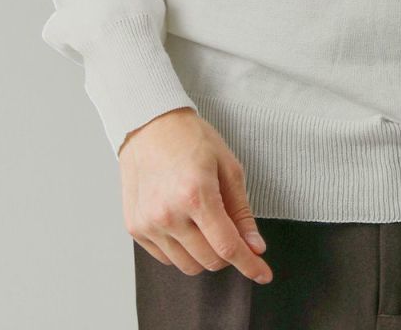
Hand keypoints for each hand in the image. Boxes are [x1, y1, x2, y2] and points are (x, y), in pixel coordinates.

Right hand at [119, 107, 272, 283]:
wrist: (149, 125)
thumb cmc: (191, 139)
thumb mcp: (228, 166)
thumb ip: (241, 211)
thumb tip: (255, 247)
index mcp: (196, 194)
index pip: (227, 247)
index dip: (249, 264)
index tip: (264, 274)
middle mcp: (169, 214)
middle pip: (209, 261)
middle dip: (229, 254)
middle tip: (232, 232)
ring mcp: (149, 223)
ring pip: (187, 265)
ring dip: (205, 254)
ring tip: (206, 223)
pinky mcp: (135, 228)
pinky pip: (166, 258)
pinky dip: (182, 249)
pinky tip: (185, 224)